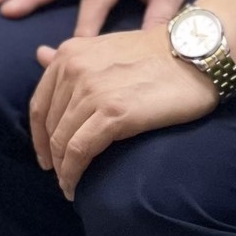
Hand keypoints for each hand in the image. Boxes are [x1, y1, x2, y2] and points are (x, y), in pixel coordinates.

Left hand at [29, 28, 215, 199]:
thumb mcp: (106, 48)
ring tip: (70, 186)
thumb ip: (72, 58)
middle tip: (61, 175)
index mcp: (70, 53)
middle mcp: (74, 69)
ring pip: (62, 141)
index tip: (46, 156)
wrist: (196, 53)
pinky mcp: (113, 113)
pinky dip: (72, 173)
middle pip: (50, 126)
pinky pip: (80, 151)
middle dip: (53, 156)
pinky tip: (75, 187)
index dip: (39, 136)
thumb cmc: (157, 53)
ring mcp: (92, 91)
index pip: (40, 104)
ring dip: (63, 170)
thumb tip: (40, 54)